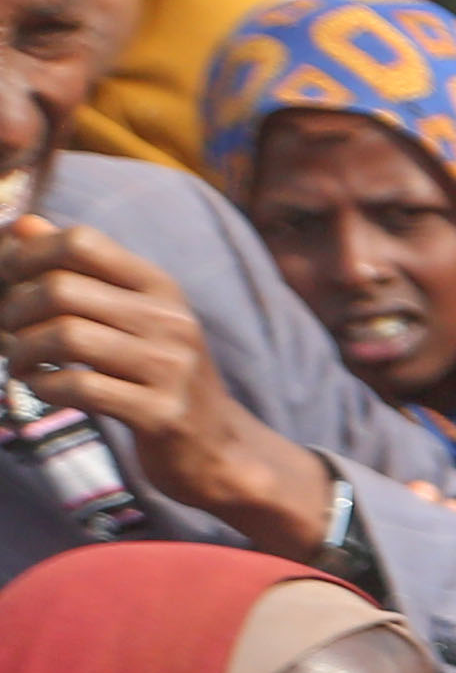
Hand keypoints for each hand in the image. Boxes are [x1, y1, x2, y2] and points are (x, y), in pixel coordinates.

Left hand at [1, 214, 327, 548]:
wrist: (218, 448)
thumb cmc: (159, 376)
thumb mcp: (131, 316)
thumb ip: (81, 271)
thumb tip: (22, 224)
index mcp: (161, 287)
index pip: (82, 242)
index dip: (27, 255)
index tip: (8, 281)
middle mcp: (171, 321)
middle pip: (61, 289)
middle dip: (14, 310)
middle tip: (6, 331)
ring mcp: (171, 368)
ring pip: (65, 336)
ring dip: (22, 351)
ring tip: (18, 364)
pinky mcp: (161, 414)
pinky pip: (80, 388)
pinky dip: (44, 388)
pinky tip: (43, 390)